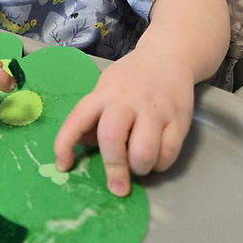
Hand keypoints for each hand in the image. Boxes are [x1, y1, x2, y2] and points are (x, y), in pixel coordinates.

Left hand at [54, 47, 193, 195]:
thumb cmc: (130, 78)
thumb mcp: (105, 89)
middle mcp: (126, 101)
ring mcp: (154, 110)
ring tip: (139, 164)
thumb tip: (83, 146)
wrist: (167, 56)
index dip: (65, 144)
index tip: (64, 166)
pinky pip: (168, 154)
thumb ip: (94, 116)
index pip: (77, 119)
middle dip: (113, 168)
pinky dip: (160, 164)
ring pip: (143, 152)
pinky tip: (157, 157)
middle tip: (117, 186)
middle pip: (111, 138)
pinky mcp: (178, 119)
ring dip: (139, 168)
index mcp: (103, 94)